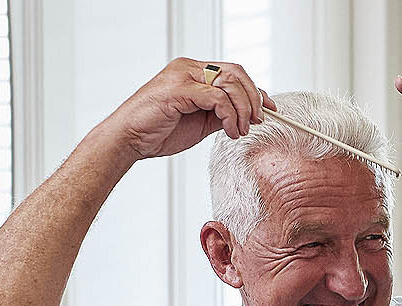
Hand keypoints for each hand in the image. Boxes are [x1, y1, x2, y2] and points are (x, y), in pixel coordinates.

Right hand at [100, 58, 275, 161]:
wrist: (130, 139)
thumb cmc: (160, 130)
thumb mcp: (202, 123)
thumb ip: (223, 114)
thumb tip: (249, 116)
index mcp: (194, 72)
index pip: (234, 73)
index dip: (256, 90)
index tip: (271, 109)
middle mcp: (189, 68)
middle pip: (236, 73)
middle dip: (254, 99)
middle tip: (257, 121)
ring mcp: (182, 76)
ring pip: (229, 84)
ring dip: (243, 111)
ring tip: (239, 130)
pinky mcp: (178, 89)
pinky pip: (217, 98)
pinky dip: (230, 116)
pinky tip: (230, 130)